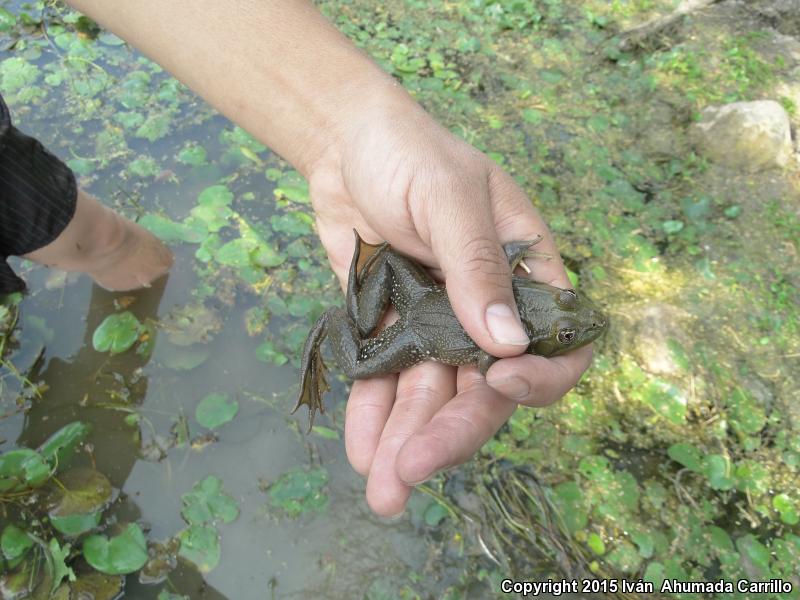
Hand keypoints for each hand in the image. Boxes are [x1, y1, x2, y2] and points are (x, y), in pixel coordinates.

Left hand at [308, 102, 592, 515]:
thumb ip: (477, 266)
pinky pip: (386, 380)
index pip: (556, 342)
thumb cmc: (410, 152)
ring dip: (408, 441)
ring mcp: (436, 324)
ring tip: (382, 490)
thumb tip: (509, 345)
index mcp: (525, 273)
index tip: (501, 386)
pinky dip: (374, 416)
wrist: (341, 144)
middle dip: (452, 433)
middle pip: (483, 387)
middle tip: (413, 471)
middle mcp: (486, 309)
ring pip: (431, 395)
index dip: (539, 376)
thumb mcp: (450, 196)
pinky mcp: (391, 330)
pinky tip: (361, 453)